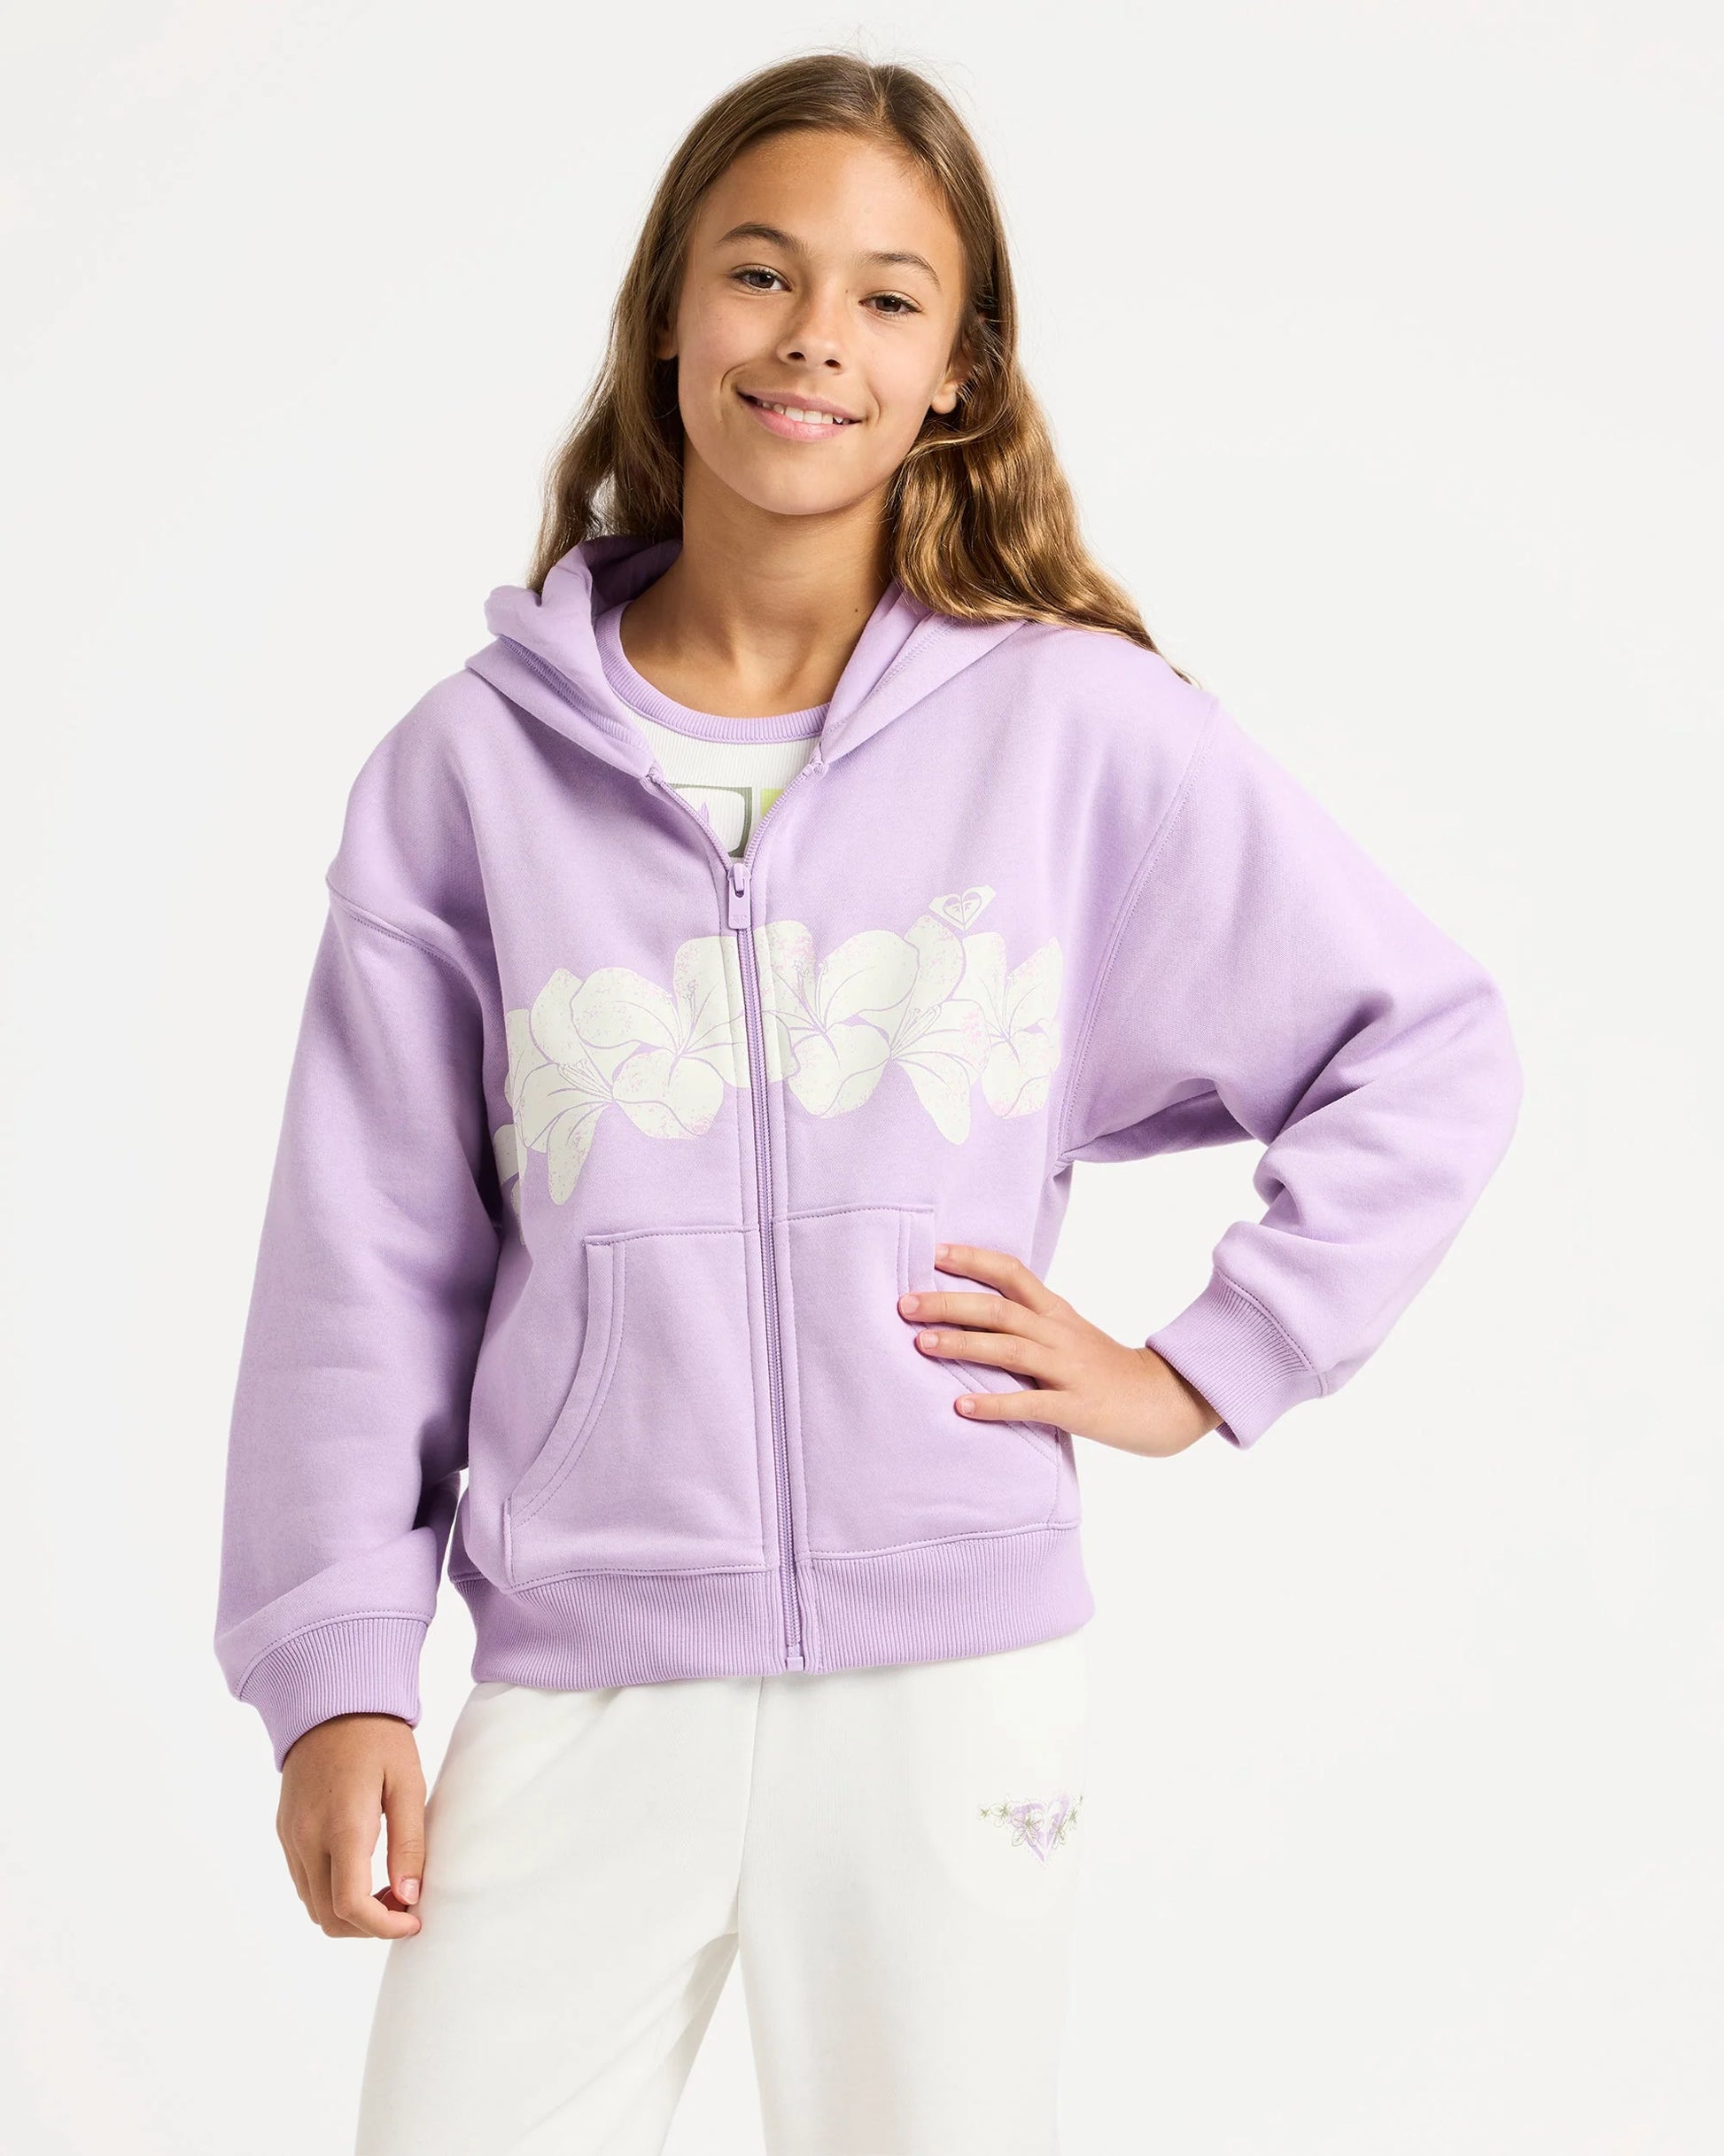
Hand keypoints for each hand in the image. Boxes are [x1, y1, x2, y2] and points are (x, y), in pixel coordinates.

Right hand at [277, 1713, 427, 1938]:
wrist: (330, 1702)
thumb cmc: (377, 1738)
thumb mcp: (407, 1783)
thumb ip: (409, 1843)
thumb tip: (410, 1896)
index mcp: (341, 1826)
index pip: (350, 1905)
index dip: (383, 1926)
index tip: (414, 1920)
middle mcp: (307, 1838)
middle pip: (329, 1917)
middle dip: (369, 1926)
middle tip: (405, 1905)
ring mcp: (290, 1837)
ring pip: (313, 1905)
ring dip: (349, 1914)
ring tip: (388, 1889)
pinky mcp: (285, 1831)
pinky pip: (304, 1882)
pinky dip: (331, 1894)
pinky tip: (362, 1873)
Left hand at [897, 1241, 1222, 1459]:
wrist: (1168, 1401)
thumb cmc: (1107, 1369)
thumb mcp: (1069, 1334)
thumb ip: (1028, 1322)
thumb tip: (971, 1312)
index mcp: (1057, 1312)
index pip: (1012, 1273)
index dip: (972, 1260)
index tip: (933, 1252)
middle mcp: (1059, 1334)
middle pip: (998, 1310)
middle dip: (948, 1304)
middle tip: (903, 1303)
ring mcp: (1069, 1370)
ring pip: (1009, 1350)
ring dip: (962, 1345)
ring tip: (921, 1344)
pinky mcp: (1078, 1408)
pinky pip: (1030, 1404)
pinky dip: (993, 1404)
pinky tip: (960, 1407)